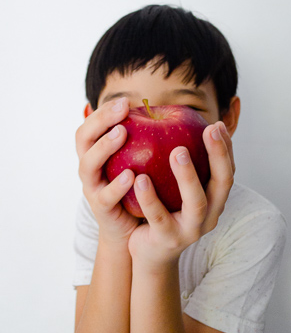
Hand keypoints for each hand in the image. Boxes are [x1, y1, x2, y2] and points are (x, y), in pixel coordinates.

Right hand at [75, 97, 138, 242]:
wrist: (132, 230)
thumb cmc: (138, 188)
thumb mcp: (138, 161)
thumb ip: (143, 139)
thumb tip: (164, 109)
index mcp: (96, 151)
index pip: (91, 124)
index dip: (104, 111)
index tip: (126, 101)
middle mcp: (89, 167)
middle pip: (83, 138)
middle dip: (101, 120)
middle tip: (122, 108)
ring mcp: (92, 188)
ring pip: (88, 165)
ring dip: (104, 147)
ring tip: (122, 132)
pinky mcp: (102, 210)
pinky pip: (106, 196)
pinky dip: (117, 185)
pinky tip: (132, 175)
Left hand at [128, 121, 234, 267]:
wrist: (151, 254)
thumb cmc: (166, 211)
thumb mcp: (180, 190)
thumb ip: (185, 165)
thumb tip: (183, 125)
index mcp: (214, 200)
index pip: (228, 171)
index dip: (226, 148)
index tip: (217, 124)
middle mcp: (209, 215)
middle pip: (222, 183)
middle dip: (218, 155)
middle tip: (208, 130)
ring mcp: (190, 230)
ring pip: (195, 202)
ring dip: (188, 175)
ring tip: (177, 150)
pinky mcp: (167, 240)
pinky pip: (159, 216)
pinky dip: (150, 197)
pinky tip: (140, 178)